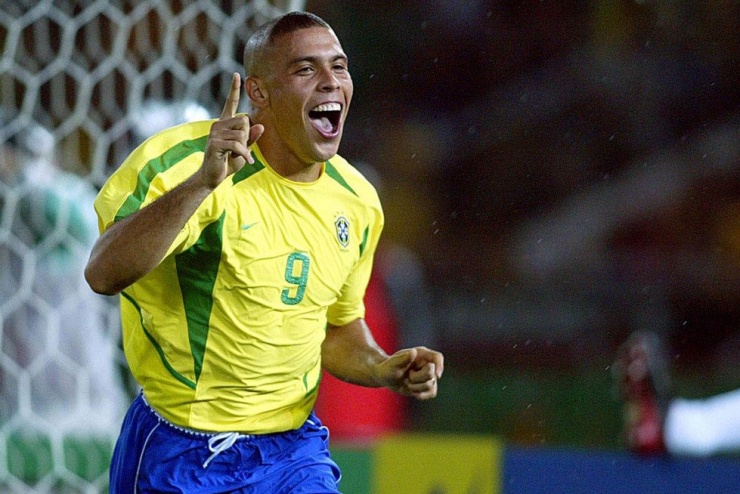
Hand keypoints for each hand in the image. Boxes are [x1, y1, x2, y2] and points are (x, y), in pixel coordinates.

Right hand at [199, 72, 263, 188]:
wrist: (213, 176)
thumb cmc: (228, 162)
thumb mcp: (244, 149)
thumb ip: (251, 138)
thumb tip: (261, 127)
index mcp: (225, 123)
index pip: (231, 103)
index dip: (234, 89)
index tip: (237, 74)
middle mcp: (218, 124)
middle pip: (244, 121)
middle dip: (247, 137)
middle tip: (239, 149)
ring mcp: (215, 133)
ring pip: (242, 134)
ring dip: (244, 147)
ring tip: (235, 155)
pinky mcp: (215, 143)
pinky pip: (238, 145)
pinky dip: (244, 155)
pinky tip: (247, 163)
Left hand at [375, 346, 443, 399]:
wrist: (384, 377)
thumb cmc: (388, 367)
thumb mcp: (393, 363)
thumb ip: (403, 358)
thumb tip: (414, 352)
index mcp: (421, 354)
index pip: (437, 357)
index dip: (440, 365)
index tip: (437, 375)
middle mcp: (427, 364)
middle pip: (432, 374)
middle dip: (417, 378)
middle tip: (407, 376)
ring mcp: (428, 376)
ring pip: (431, 386)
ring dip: (416, 387)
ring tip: (407, 382)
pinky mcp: (426, 386)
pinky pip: (432, 393)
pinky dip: (421, 395)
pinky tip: (412, 392)